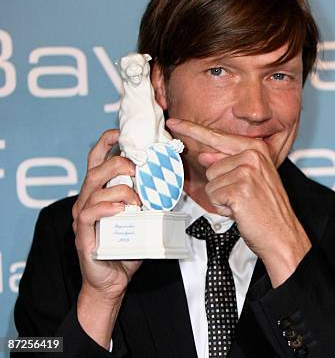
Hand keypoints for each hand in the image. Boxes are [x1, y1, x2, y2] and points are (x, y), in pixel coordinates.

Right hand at [71, 129, 142, 346]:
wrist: (113, 281)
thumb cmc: (128, 247)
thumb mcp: (143, 218)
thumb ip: (151, 198)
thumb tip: (173, 181)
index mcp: (100, 192)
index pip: (97, 160)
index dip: (106, 143)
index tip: (120, 132)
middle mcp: (87, 200)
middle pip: (97, 170)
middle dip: (119, 164)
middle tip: (139, 170)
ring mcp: (82, 216)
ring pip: (95, 189)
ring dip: (120, 189)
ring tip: (138, 199)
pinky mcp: (83, 233)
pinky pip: (90, 212)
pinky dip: (107, 207)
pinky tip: (123, 209)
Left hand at [166, 118, 310, 286]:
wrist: (282, 233)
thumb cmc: (267, 209)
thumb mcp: (251, 179)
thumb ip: (227, 164)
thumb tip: (205, 156)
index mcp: (256, 148)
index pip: (217, 136)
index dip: (192, 130)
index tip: (174, 121)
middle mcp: (253, 155)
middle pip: (211, 167)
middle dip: (221, 186)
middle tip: (243, 197)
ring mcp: (247, 171)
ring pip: (211, 182)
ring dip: (222, 198)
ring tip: (243, 204)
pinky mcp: (239, 188)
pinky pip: (213, 196)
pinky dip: (223, 207)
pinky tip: (241, 211)